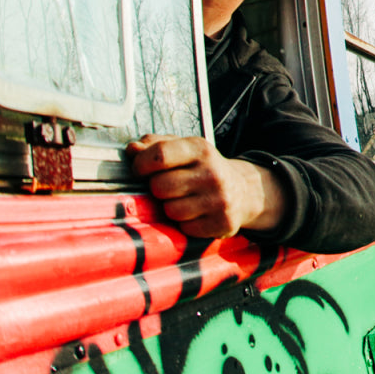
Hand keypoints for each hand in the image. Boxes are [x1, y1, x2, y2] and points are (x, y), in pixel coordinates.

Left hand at [127, 135, 287, 238]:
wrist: (242, 191)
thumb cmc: (205, 169)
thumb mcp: (185, 149)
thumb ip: (156, 145)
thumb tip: (132, 149)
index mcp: (201, 149)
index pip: (159, 155)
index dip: (141, 164)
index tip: (140, 169)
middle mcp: (212, 173)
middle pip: (160, 186)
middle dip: (158, 189)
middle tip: (169, 186)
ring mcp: (219, 199)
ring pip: (171, 210)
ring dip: (171, 208)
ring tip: (184, 200)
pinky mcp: (222, 222)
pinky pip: (185, 228)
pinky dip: (185, 224)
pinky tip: (195, 213)